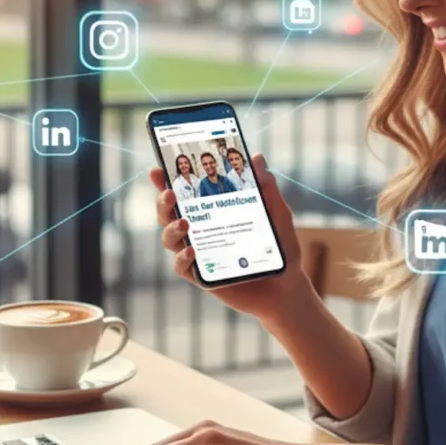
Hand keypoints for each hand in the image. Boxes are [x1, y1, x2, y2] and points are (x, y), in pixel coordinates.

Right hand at [151, 153, 312, 324]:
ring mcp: (199, 253)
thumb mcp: (277, 214)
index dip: (166, 180)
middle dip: (163, 201)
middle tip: (169, 193)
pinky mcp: (201, 276)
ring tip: (183, 222)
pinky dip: (181, 258)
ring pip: (169, 238)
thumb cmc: (281, 248)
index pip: (185, 192)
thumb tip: (258, 157)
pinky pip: (181, 267)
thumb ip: (267, 188)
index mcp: (213, 211)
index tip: (158, 168)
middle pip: (169, 213)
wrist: (287, 287)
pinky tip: (191, 251)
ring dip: (170, 228)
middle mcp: (201, 230)